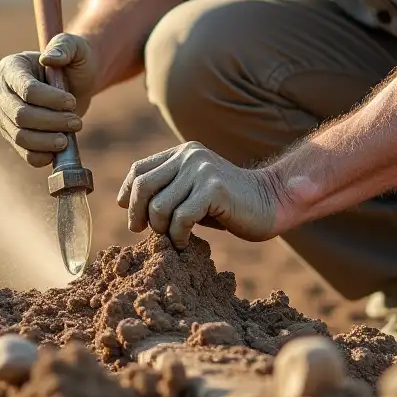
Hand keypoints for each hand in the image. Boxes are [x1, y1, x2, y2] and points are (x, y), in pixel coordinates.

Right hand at [0, 33, 96, 166]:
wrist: (78, 82)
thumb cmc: (76, 62)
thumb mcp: (75, 47)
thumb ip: (64, 47)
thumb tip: (49, 58)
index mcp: (11, 67)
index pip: (26, 89)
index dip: (50, 100)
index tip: (72, 102)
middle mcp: (1, 91)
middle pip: (21, 115)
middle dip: (52, 122)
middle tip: (77, 123)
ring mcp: (4, 115)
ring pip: (20, 136)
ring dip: (47, 141)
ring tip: (68, 139)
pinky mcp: (12, 134)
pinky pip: (23, 152)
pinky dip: (40, 156)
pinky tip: (57, 151)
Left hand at [118, 141, 278, 247]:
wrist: (271, 202)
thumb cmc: (228, 204)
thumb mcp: (193, 190)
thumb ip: (167, 190)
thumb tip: (125, 201)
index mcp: (182, 153)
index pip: (139, 170)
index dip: (128, 195)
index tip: (132, 217)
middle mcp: (190, 156)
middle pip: (143, 188)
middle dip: (138, 215)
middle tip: (148, 233)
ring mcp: (202, 170)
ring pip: (159, 207)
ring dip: (162, 230)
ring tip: (175, 238)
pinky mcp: (214, 189)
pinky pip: (180, 219)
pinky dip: (178, 237)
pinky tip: (186, 242)